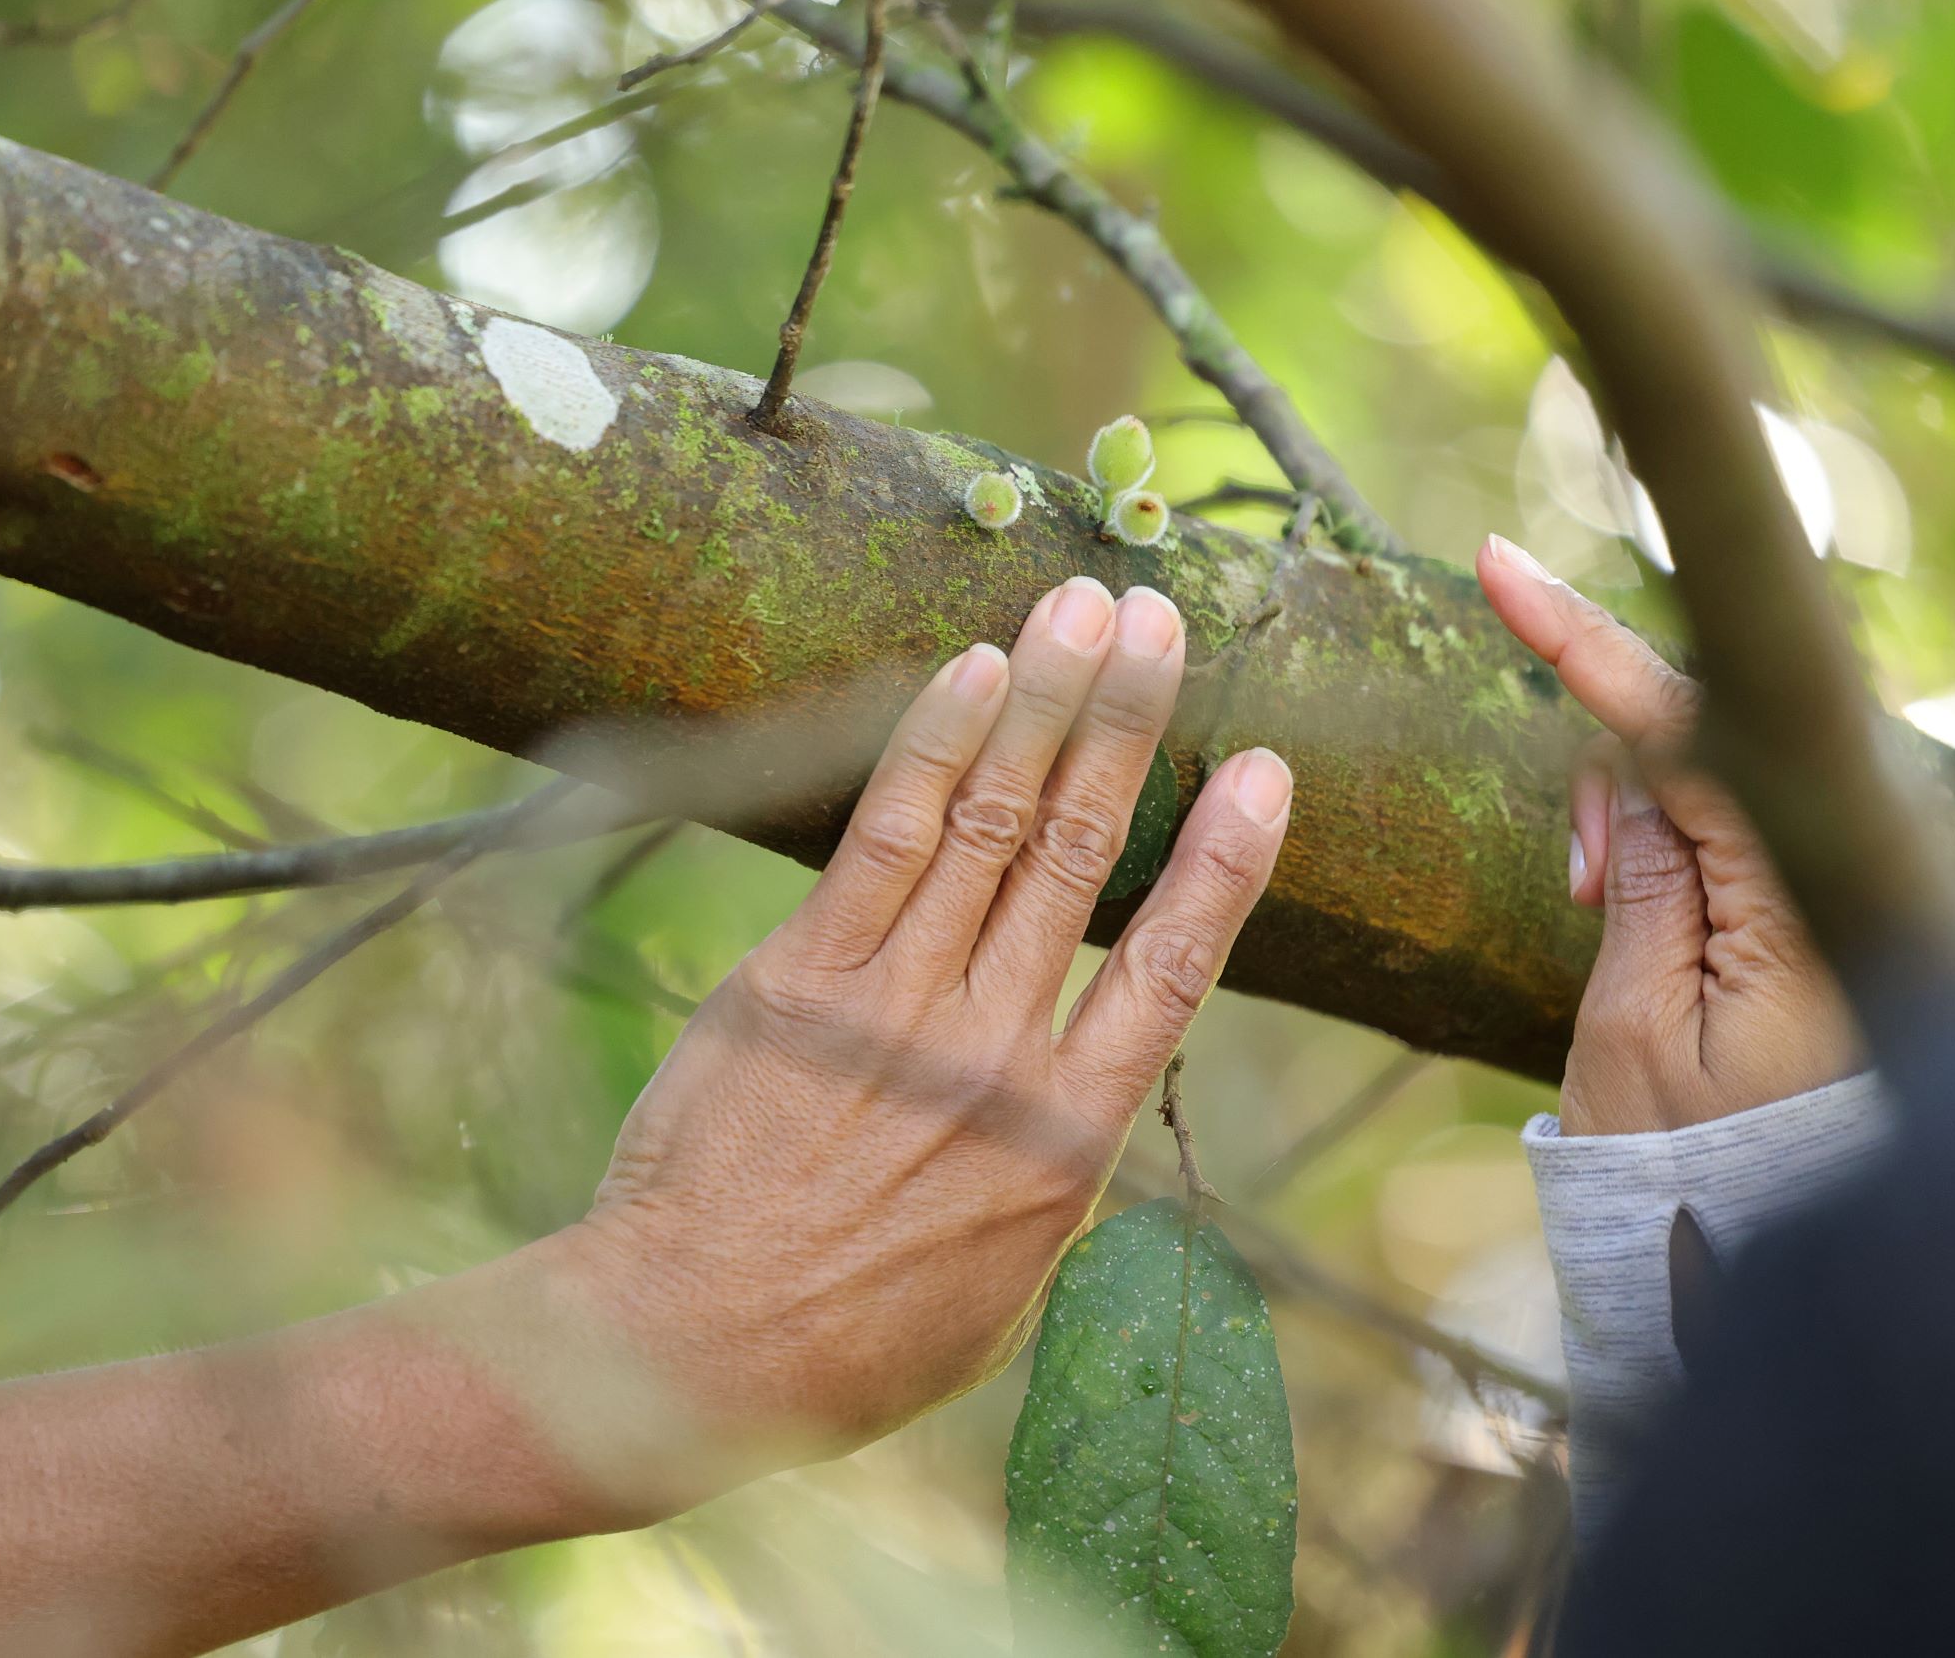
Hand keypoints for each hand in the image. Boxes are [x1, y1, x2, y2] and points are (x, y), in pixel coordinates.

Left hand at [566, 576, 1292, 1514]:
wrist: (687, 1350)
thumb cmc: (850, 1347)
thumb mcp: (999, 1298)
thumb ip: (1049, 1184)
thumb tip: (1074, 1106)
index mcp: (1065, 1141)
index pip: (1170, 968)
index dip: (1226, 858)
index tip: (1267, 768)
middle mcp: (995, 1053)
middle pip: (1083, 855)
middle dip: (1128, 723)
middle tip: (1164, 620)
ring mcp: (897, 1004)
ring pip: (995, 823)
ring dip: (1046, 700)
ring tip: (1090, 603)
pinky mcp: (803, 976)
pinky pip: (882, 836)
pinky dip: (932, 745)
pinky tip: (973, 669)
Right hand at [1475, 536, 1857, 1136]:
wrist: (1768, 1266)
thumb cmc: (1698, 1174)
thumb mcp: (1636, 1031)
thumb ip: (1646, 877)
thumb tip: (1632, 760)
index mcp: (1805, 900)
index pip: (1692, 728)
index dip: (1588, 642)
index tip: (1496, 569)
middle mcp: (1846, 874)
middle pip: (1709, 734)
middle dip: (1614, 770)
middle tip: (1575, 890)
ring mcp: (1841, 887)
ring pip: (1717, 774)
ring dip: (1639, 816)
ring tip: (1594, 915)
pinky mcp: (1823, 906)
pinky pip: (1738, 822)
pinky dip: (1670, 841)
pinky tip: (1627, 905)